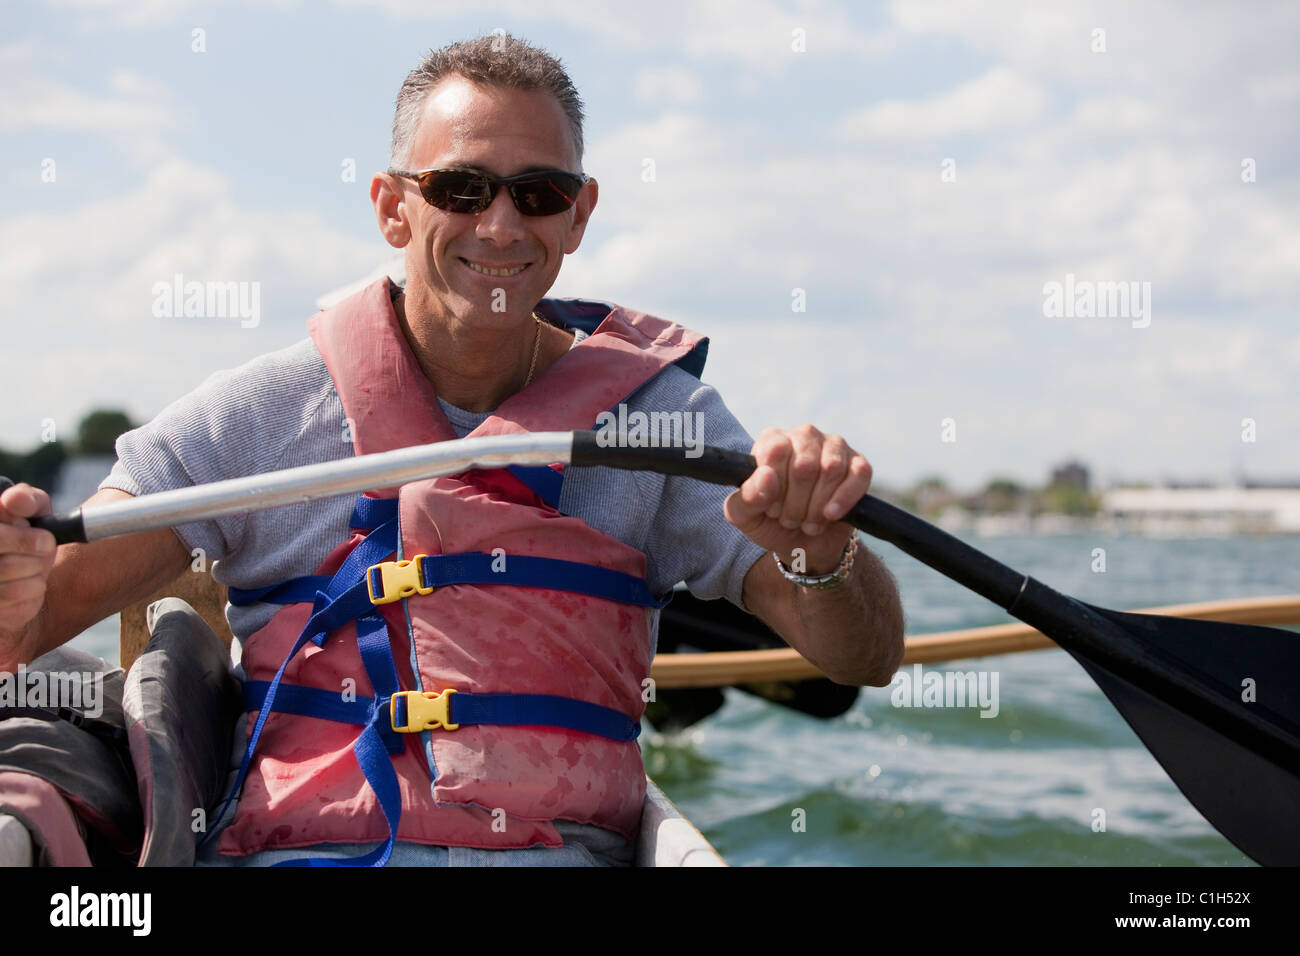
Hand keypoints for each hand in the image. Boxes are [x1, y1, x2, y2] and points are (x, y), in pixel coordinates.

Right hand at [0, 481, 56, 658]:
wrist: (31, 574)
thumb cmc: (30, 537)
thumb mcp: (35, 512)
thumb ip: (27, 500)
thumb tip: (17, 499)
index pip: (1, 527)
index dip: (21, 538)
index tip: (45, 538)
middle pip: (4, 557)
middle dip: (35, 552)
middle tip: (45, 548)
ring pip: (7, 578)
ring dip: (35, 573)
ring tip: (35, 568)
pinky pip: (12, 605)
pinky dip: (32, 594)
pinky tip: (29, 586)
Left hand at [723, 425, 872, 573]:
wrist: (804, 545)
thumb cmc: (771, 522)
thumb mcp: (746, 516)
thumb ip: (747, 498)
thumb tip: (766, 476)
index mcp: (772, 441)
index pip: (776, 451)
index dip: (775, 487)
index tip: (771, 507)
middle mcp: (804, 436)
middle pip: (804, 466)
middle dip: (796, 504)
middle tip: (790, 518)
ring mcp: (834, 447)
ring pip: (831, 470)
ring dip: (817, 507)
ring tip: (808, 519)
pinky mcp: (858, 465)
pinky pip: (858, 475)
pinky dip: (843, 500)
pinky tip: (831, 515)